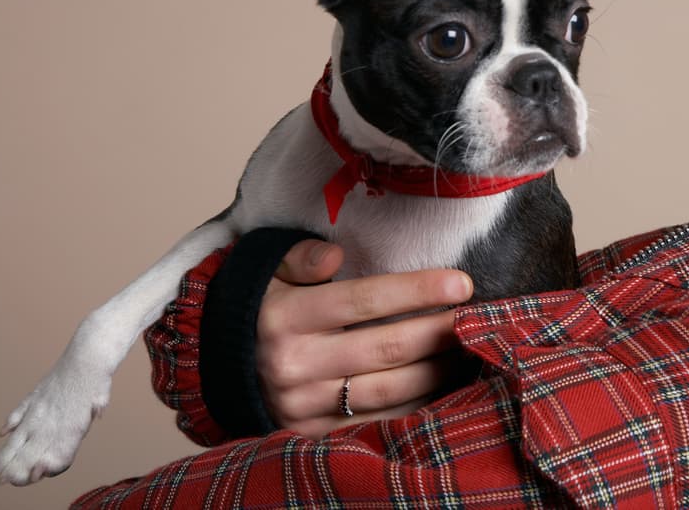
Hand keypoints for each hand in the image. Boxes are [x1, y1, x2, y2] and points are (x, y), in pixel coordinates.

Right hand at [255, 240, 473, 436]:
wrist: (209, 365)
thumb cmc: (256, 307)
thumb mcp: (265, 270)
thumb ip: (299, 257)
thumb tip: (332, 255)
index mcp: (286, 316)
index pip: (365, 300)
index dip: (418, 290)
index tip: (463, 283)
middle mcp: (295, 364)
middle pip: (386, 347)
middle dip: (440, 331)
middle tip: (479, 318)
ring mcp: (303, 405)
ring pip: (388, 389)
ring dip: (438, 370)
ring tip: (470, 350)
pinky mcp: (311, 433)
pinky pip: (376, 422)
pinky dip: (415, 406)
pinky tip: (445, 387)